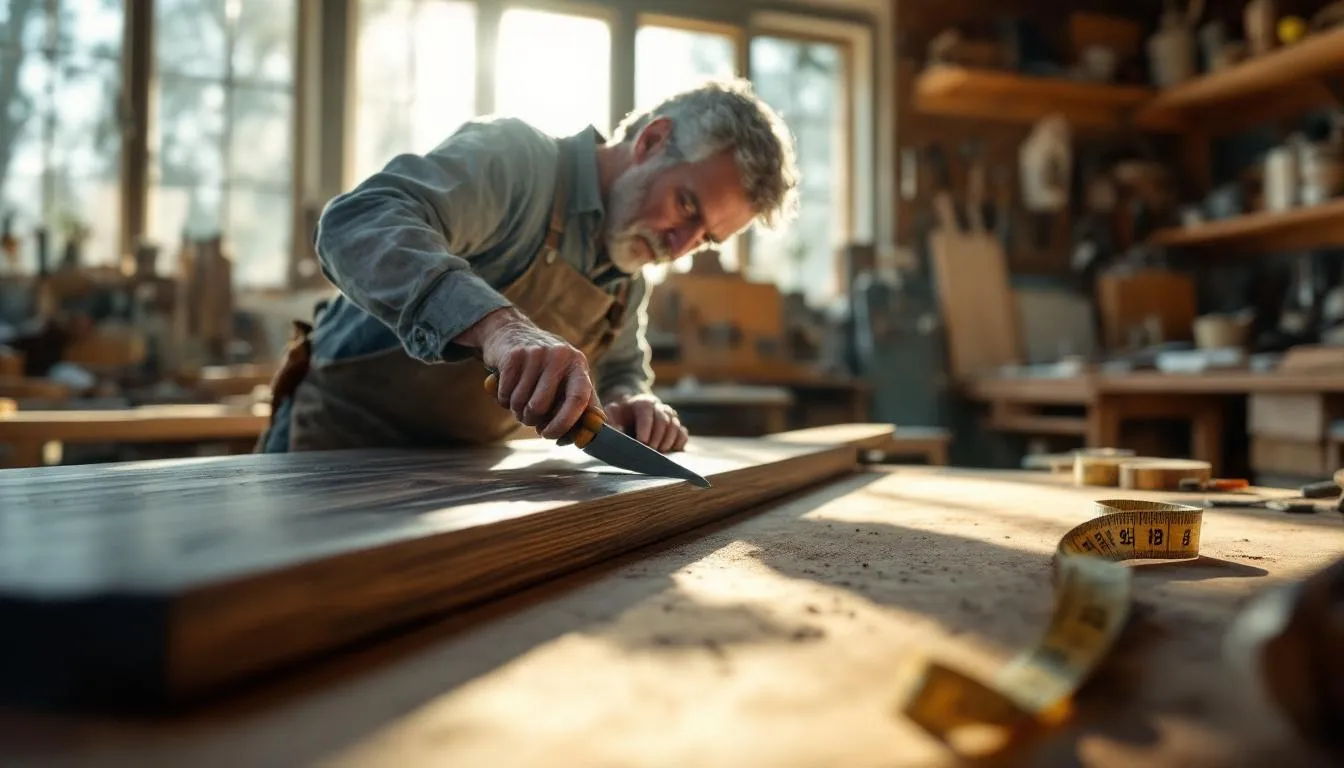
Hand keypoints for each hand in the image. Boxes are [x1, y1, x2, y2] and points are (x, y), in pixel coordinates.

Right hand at [458, 307, 595, 438]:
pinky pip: (505, 394)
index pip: (578, 399)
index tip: (551, 435)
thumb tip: (586, 437)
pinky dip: (504, 400)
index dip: (565, 423)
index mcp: (578, 365)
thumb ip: (582, 408)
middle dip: (532, 420)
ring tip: (520, 401)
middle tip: (530, 418)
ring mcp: (536, 354)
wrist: (513, 333)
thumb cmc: (546, 368)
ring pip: (521, 402)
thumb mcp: (568, 379)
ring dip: (517, 411)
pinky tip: (508, 389)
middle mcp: (560, 356)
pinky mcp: (513, 355)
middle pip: (542, 405)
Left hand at [603, 393, 687, 451]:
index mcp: (643, 402)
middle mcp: (659, 407)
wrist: (633, 416)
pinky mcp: (677, 428)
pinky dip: (678, 442)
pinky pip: (683, 434)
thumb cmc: (622, 417)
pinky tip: (671, 451)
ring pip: (675, 425)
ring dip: (668, 440)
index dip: (645, 426)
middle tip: (650, 451)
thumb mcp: (613, 415)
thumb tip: (618, 430)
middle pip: (663, 419)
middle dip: (657, 437)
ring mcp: (670, 417)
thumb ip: (612, 419)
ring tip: (660, 452)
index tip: (642, 441)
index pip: (647, 411)